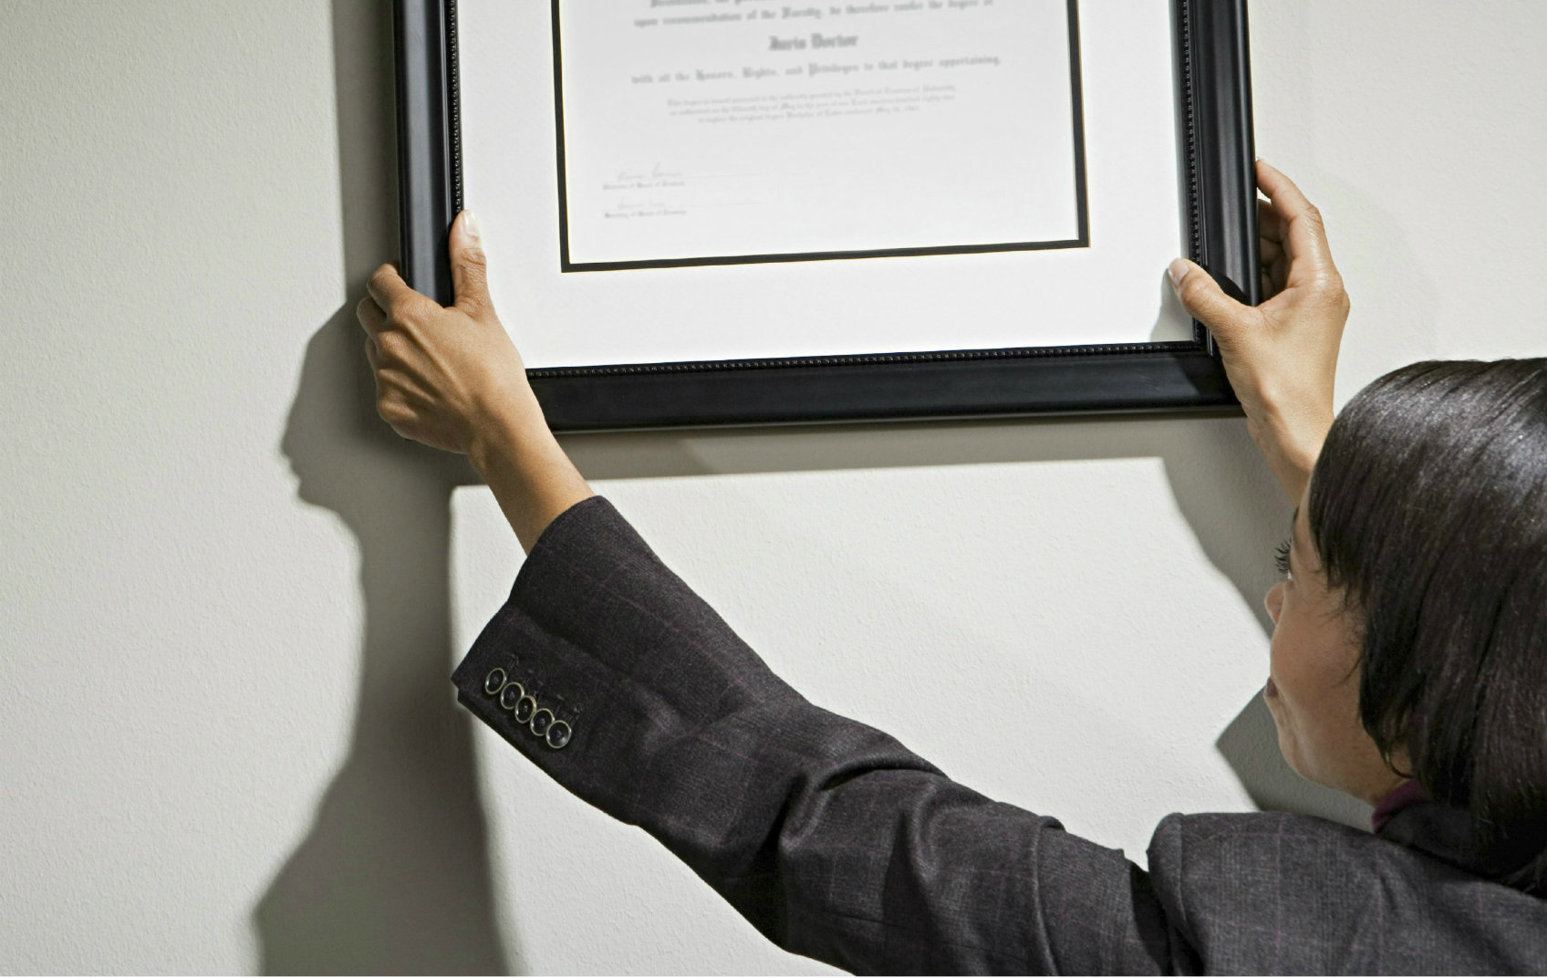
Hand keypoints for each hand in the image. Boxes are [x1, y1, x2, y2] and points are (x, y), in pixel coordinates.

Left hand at [358, 211, 539, 456]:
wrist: (496, 426)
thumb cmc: (492, 375)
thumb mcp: (482, 311)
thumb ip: (466, 264)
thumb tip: (463, 228)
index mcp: (408, 315)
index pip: (379, 281)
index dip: (392, 277)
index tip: (403, 281)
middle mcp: (388, 345)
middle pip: (369, 314)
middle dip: (387, 310)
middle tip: (419, 321)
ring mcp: (385, 380)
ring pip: (376, 352)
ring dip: (393, 349)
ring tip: (430, 358)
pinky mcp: (389, 408)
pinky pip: (386, 389)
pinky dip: (402, 385)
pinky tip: (430, 386)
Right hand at [1168, 160, 1349, 502]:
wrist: (1295, 430)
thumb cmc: (1286, 389)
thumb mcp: (1235, 331)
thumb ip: (1204, 294)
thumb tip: (1185, 271)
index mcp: (1320, 282)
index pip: (1301, 218)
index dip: (1279, 188)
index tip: (1260, 169)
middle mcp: (1322, 293)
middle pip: (1293, 236)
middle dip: (1262, 218)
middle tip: (1234, 205)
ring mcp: (1311, 311)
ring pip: (1283, 262)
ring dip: (1255, 250)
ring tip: (1224, 246)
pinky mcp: (1296, 328)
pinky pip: (1276, 287)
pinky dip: (1253, 278)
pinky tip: (1227, 284)